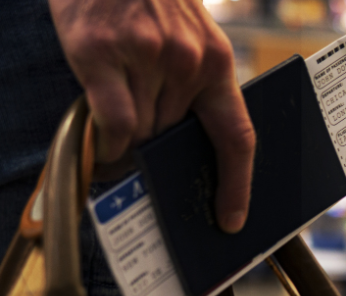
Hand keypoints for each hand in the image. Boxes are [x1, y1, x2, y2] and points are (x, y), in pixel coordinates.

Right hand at [49, 0, 255, 232]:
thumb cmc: (152, 5)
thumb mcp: (191, 40)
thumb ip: (194, 89)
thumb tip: (184, 149)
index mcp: (216, 62)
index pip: (237, 135)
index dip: (237, 183)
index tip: (232, 218)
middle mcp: (186, 62)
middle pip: (173, 139)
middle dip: (158, 148)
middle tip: (144, 143)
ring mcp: (144, 57)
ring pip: (140, 135)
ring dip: (128, 141)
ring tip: (118, 122)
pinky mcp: (100, 54)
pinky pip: (111, 122)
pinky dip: (106, 140)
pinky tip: (103, 136)